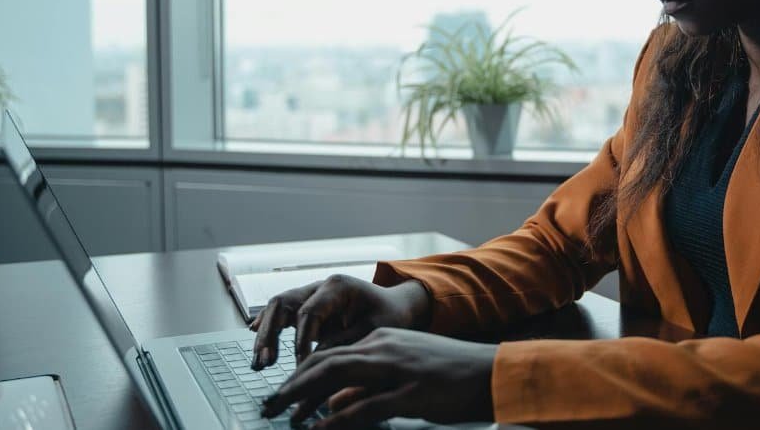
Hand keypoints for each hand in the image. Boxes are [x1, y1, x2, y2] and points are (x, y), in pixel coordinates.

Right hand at [249, 275, 430, 369]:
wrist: (396, 306)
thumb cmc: (389, 315)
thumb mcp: (374, 329)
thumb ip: (344, 340)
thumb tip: (315, 358)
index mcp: (338, 286)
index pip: (309, 312)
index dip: (301, 339)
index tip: (300, 364)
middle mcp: (320, 286)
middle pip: (284, 303)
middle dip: (270, 333)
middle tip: (264, 361)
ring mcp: (312, 295)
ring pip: (278, 307)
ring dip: (266, 333)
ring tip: (260, 361)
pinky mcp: (308, 307)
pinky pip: (282, 313)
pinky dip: (268, 324)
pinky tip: (254, 336)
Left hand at [260, 327, 497, 427]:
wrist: (491, 372)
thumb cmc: (449, 375)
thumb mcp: (401, 375)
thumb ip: (365, 387)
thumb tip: (330, 404)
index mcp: (383, 340)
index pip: (330, 354)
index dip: (300, 375)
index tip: (280, 394)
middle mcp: (384, 348)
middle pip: (325, 362)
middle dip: (292, 384)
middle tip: (268, 405)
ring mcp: (396, 368)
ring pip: (337, 376)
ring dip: (304, 397)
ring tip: (282, 414)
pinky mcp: (410, 392)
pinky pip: (365, 406)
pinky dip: (338, 418)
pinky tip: (320, 427)